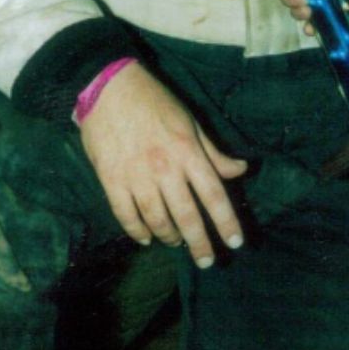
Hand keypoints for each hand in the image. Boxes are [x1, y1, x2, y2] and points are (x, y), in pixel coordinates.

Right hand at [80, 61, 246, 265]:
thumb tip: (240, 170)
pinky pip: (126, 215)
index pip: (213, 195)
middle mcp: (165, 168)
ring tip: (177, 243)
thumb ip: (213, 152)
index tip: (235, 243)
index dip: (226, 222)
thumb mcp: (190, 122)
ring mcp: (136, 176)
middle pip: (187, 216)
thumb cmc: (155, 102)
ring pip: (157, 219)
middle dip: (200, 243)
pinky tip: (146, 238)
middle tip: (206, 262)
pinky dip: (137, 231)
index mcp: (188, 152)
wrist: (109, 88)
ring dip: (169, 236)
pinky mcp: (111, 179)